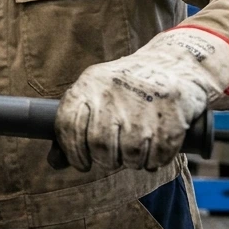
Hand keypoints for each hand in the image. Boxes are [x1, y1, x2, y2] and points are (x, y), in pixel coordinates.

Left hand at [54, 27, 228, 171]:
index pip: (68, 126)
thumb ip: (73, 127)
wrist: (173, 64)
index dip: (72, 152)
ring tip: (134, 152)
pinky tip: (154, 151)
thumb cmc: (125, 87)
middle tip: (113, 157)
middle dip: (105, 159)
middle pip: (100, 146)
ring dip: (132, 162)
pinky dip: (154, 161)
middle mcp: (113, 94)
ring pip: (130, 155)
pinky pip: (158, 156)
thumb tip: (54, 163)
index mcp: (89, 84)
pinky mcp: (171, 116)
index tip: (82, 163)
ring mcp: (144, 105)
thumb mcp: (95, 93)